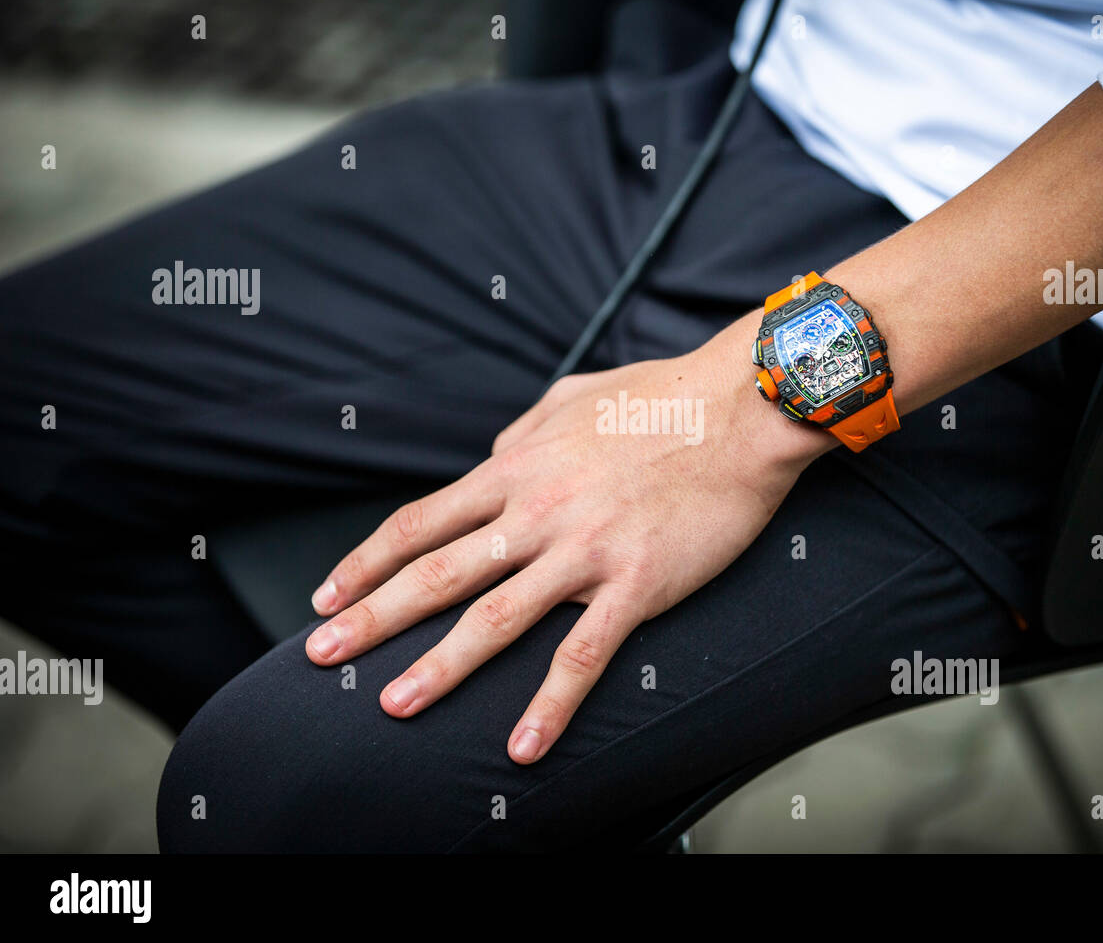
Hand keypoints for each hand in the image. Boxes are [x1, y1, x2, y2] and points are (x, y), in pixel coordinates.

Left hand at [305, 310, 833, 762]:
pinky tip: (522, 748)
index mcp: (517, 468)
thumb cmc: (660, 397)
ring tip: (395, 706)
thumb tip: (492, 456)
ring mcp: (583, 551)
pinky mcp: (635, 583)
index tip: (327, 594)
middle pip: (436, 573)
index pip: (421, 522)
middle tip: (322, 655)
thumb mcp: (569, 398)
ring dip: (439, 667)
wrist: (739, 409)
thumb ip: (520, 433)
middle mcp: (536, 512)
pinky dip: (549, 705)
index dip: (367, 562)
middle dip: (372, 618)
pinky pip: (583, 655)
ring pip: (494, 619)